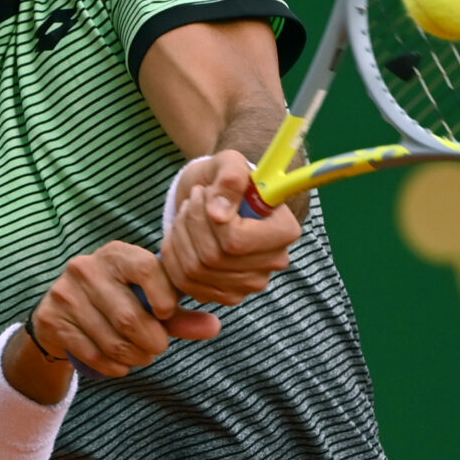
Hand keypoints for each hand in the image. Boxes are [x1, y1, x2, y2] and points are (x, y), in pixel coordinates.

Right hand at [23, 240, 222, 382]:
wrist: (62, 312)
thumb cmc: (118, 301)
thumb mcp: (148, 300)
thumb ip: (180, 315)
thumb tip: (214, 327)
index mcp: (116, 254)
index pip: (146, 269)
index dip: (164, 298)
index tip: (168, 314)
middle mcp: (86, 268)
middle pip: (130, 317)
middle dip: (152, 342)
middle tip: (158, 347)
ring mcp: (65, 294)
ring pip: (112, 340)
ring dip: (135, 358)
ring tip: (141, 356)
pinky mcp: (52, 319)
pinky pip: (92, 353)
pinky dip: (114, 366)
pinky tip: (120, 364)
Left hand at [160, 150, 300, 305]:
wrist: (217, 199)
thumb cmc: (227, 179)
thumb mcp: (229, 163)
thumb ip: (230, 179)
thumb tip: (218, 213)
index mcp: (284, 231)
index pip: (236, 241)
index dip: (209, 219)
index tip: (206, 194)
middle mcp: (273, 263)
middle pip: (213, 258)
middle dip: (191, 224)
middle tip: (192, 199)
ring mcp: (250, 284)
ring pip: (195, 271)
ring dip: (180, 237)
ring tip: (185, 213)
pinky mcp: (226, 295)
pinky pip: (186, 284)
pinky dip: (174, 256)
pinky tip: (180, 235)